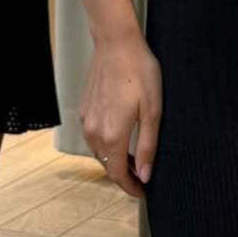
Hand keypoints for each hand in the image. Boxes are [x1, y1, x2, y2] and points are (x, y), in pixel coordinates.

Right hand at [79, 34, 162, 197]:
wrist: (116, 44)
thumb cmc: (139, 72)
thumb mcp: (153, 111)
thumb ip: (147, 146)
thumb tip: (144, 175)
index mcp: (112, 135)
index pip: (117, 174)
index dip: (130, 187)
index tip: (142, 192)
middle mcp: (94, 132)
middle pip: (106, 165)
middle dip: (123, 174)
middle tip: (143, 175)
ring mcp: (86, 120)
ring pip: (98, 151)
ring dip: (114, 159)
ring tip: (134, 157)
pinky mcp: (84, 109)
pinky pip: (93, 136)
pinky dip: (106, 143)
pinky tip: (121, 134)